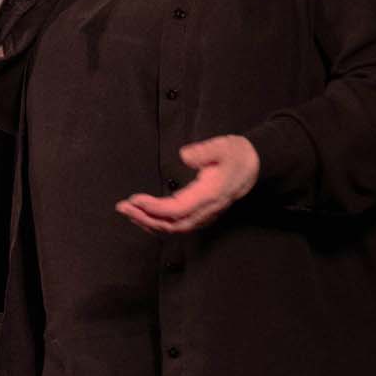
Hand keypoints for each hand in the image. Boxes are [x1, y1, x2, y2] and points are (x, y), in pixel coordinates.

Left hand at [116, 136, 260, 235]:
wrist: (252, 166)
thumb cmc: (235, 155)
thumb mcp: (223, 147)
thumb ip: (205, 151)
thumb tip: (185, 155)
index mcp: (209, 196)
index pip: (177, 209)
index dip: (154, 208)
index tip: (135, 199)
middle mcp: (206, 211)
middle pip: (172, 225)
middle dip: (145, 219)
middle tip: (123, 207)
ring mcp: (203, 215)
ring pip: (173, 229)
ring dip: (148, 223)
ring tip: (127, 211)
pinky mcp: (200, 215)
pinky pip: (176, 226)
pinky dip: (157, 224)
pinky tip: (143, 216)